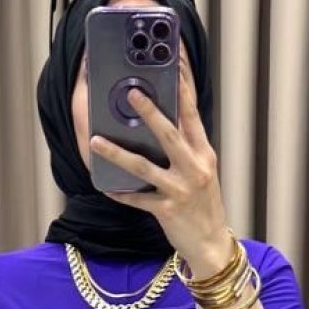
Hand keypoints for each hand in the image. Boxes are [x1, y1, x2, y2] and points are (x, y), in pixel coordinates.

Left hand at [89, 50, 234, 277]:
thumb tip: (163, 122)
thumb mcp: (203, 171)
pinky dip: (121, 194)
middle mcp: (194, 169)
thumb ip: (187, 148)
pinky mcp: (166, 211)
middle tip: (131, 92)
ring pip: (144, 167)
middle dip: (150, 112)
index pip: (192, 114)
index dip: (183, 87)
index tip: (173, 63)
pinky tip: (105, 187)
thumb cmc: (204, 206)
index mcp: (204, 154)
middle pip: (169, 134)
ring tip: (97, 141)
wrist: (211, 245)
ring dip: (117, 153)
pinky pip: (137, 200)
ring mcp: (180, 190)